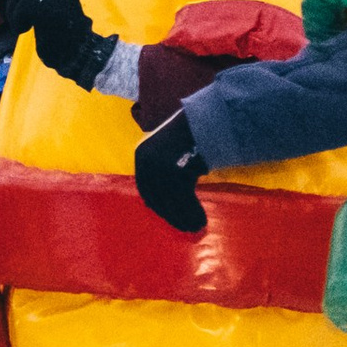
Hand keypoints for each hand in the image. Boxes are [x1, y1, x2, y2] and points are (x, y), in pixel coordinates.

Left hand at [4, 0, 117, 87]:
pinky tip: (24, 30)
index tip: (24, 7)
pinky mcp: (48, 10)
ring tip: (19, 25)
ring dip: (12, 11)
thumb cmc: (62, 35)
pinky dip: (16, 20)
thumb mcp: (49, 6)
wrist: (77, 56)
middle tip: (18, 19)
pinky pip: (21, 8)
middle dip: (13, 0)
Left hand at [133, 112, 208, 233]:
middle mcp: (147, 160)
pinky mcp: (177, 169)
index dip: (158, 208)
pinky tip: (202, 218)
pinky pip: (185, 196)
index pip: (146, 190)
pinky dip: (193, 210)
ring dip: (185, 216)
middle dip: (173, 216)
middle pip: (159, 198)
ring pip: (173, 200)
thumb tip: (154, 205)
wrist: (206, 118)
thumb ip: (159, 172)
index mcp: (141, 156)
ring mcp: (162, 164)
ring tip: (197, 227)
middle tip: (187, 228)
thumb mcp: (166, 151)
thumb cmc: (189, 137)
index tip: (170, 219)